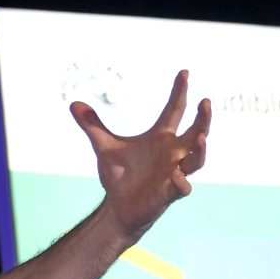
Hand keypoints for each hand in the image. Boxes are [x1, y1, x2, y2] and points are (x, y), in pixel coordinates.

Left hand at [70, 70, 211, 243]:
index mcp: (161, 138)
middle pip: (197, 132)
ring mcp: (175, 172)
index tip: (184, 72)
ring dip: (201, 149)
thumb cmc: (119, 175)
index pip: (175, 110)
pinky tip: (176, 175)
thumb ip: (92, 125)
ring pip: (197, 160)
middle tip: (205, 102)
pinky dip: (181, 181)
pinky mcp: (170, 193)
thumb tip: (73, 103)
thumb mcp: (104, 147)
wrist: (117, 206)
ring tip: (200, 137)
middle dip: (204, 118)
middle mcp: (173, 153)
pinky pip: (182, 187)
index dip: (180, 92)